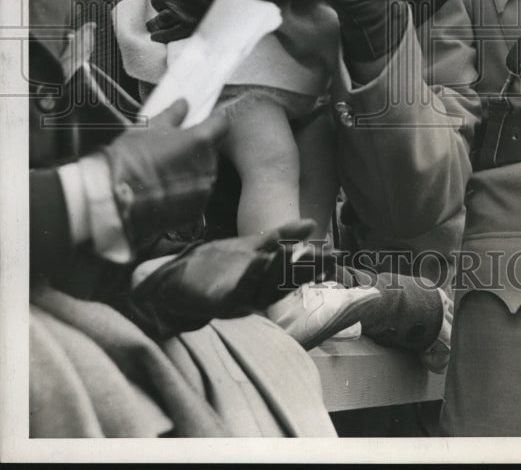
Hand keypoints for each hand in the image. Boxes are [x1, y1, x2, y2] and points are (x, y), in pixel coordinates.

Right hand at [102, 99, 227, 250]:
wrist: (114, 200)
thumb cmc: (130, 160)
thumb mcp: (148, 129)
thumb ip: (172, 115)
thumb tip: (183, 104)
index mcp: (201, 141)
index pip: (222, 124)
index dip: (213, 122)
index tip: (202, 122)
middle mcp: (209, 165)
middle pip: (213, 149)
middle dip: (199, 147)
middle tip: (175, 148)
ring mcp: (204, 190)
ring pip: (205, 172)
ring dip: (193, 169)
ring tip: (166, 170)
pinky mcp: (196, 211)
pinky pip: (197, 194)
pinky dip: (187, 190)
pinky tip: (165, 188)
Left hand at [129, 220, 331, 336]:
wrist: (176, 281)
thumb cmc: (216, 264)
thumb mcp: (253, 244)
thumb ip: (282, 234)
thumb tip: (312, 225)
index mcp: (267, 277)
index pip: (297, 270)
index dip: (316, 264)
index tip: (336, 254)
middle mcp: (259, 291)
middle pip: (287, 280)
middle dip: (305, 270)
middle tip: (325, 257)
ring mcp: (241, 298)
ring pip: (267, 286)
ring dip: (280, 270)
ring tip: (292, 251)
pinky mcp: (221, 303)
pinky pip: (239, 289)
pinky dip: (251, 276)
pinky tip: (259, 260)